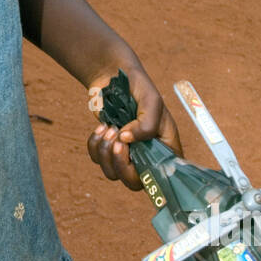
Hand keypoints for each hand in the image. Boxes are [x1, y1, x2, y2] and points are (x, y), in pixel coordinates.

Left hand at [86, 65, 182, 190]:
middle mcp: (147, 156)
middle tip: (117, 141)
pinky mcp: (108, 149)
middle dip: (120, 164)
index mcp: (165, 149)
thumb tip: (127, 141)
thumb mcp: (151, 101)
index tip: (133, 153)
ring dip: (106, 151)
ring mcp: (127, 154)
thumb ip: (146, 123)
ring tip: (108, 127)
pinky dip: (95, 144)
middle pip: (133, 182)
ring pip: (112, 173)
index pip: (163, 178)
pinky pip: (97, 159)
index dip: (148, 176)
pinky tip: (101, 127)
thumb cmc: (140, 88)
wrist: (115, 78)